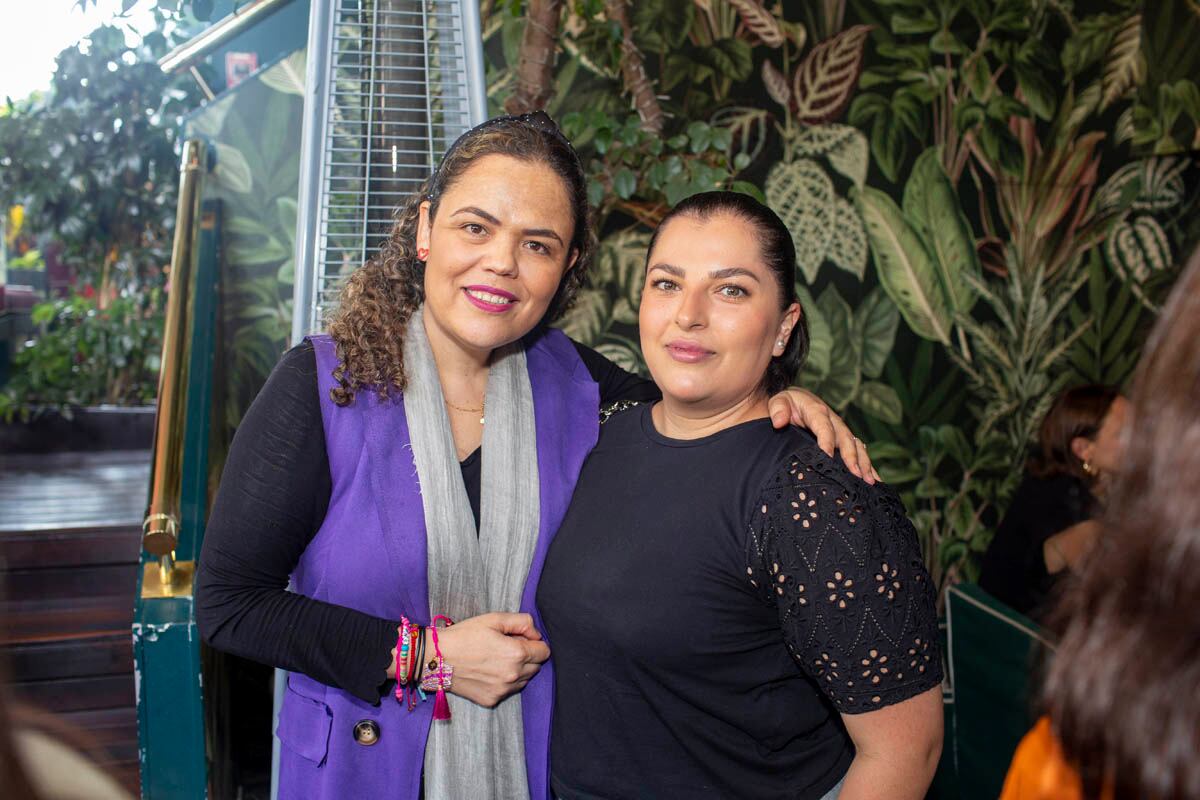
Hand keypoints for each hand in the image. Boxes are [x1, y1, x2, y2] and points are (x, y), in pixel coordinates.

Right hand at [430, 612, 549, 707]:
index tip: (520, 638)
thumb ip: (522, 622)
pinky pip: (509, 691)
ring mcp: (503, 690)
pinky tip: (488, 672)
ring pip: (524, 680)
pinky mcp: (491, 700)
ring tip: (496, 659)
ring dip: (517, 670)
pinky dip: (504, 682)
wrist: (436, 658)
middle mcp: (513, 675)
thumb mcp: (494, 619)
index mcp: (517, 653)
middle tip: (505, 647)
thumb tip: (536, 635)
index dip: (534, 642)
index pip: (544, 651)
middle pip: (536, 666)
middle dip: (527, 656)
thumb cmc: (464, 635)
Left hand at [766, 387, 880, 483]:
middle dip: (852, 457)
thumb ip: (778, 409)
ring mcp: (841, 430)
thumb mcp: (779, 401)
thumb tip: (779, 422)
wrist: (797, 401)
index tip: (827, 457)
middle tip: (856, 475)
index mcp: (817, 411)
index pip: (824, 427)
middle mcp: (833, 420)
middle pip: (846, 439)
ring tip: (869, 481)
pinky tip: (874, 480)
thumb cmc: (787, 404)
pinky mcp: (844, 439)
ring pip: (857, 446)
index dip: (827, 442)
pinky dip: (867, 465)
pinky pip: (859, 452)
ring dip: (864, 463)